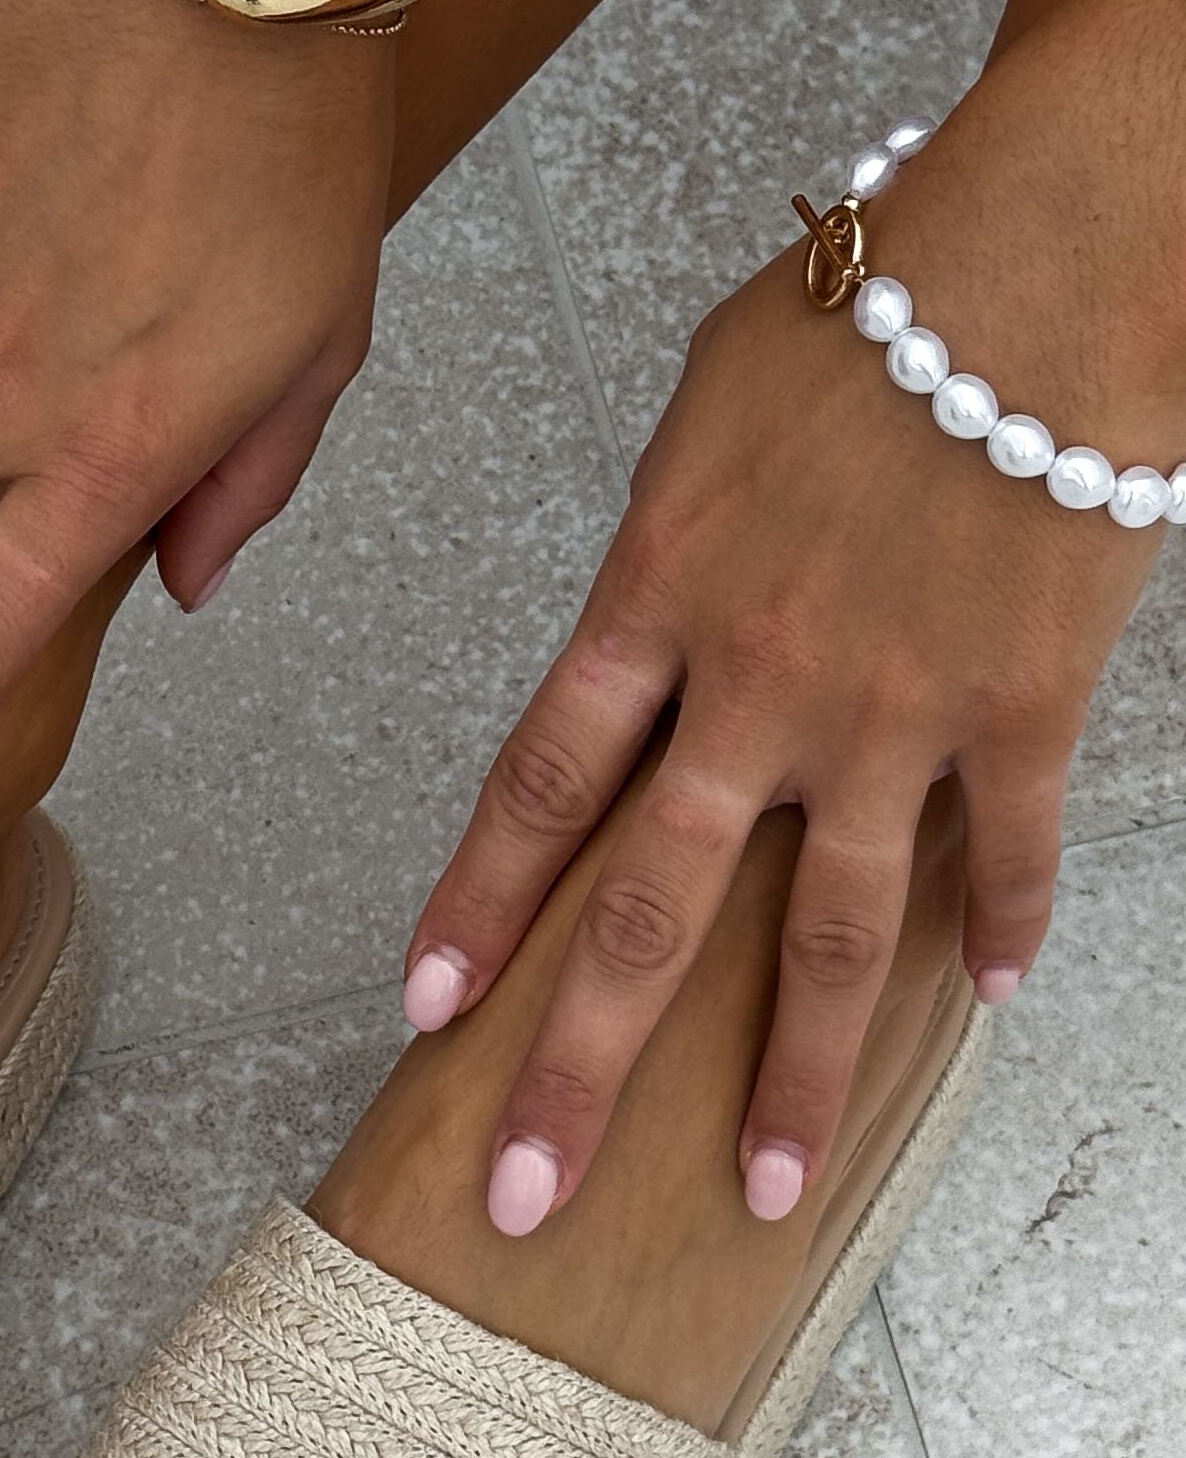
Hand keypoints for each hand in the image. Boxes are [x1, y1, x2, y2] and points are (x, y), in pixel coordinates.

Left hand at [402, 0, 1185, 1230]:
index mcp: (653, 600)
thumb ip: (662, 553)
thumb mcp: (705, 414)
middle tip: (526, 1196)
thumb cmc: (865, 305)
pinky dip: (1003, 929)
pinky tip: (992, 999)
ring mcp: (889, 712)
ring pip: (826, 936)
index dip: (473, 907)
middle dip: (576, 1067)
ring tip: (761, 1188)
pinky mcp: (1018, 707)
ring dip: (787, 1076)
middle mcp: (753, 685)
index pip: (533, 786)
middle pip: (644, 911)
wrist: (1032, 261)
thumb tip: (648, 632)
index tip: (425, 1010)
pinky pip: (1004, 851)